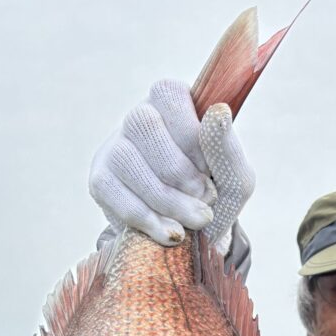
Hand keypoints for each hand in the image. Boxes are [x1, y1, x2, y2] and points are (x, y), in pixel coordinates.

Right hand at [89, 79, 254, 248]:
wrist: (193, 241)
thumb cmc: (213, 198)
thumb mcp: (234, 178)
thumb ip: (228, 148)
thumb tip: (217, 113)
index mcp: (172, 103)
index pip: (169, 95)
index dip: (192, 138)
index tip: (211, 172)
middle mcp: (138, 117)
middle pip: (143, 125)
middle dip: (179, 172)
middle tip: (207, 201)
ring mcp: (114, 147)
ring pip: (126, 159)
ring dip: (166, 198)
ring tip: (193, 222)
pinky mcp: (100, 181)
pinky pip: (113, 192)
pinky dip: (146, 218)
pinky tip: (170, 234)